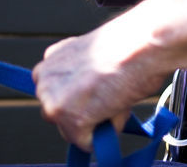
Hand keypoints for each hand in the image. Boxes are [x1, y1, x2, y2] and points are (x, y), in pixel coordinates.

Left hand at [33, 7, 172, 150]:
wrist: (142, 44)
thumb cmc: (128, 45)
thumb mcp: (93, 55)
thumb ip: (78, 76)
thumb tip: (85, 97)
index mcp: (50, 60)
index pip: (55, 94)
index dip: (78, 97)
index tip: (93, 91)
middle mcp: (44, 80)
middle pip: (58, 115)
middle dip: (81, 112)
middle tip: (107, 94)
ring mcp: (55, 101)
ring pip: (71, 131)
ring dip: (94, 121)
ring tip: (113, 95)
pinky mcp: (71, 120)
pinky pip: (88, 142)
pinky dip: (107, 131)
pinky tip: (117, 105)